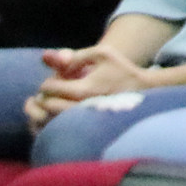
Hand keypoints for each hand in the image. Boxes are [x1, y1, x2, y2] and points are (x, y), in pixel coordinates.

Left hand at [23, 45, 149, 131]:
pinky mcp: (86, 131)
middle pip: (46, 107)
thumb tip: (50, 58)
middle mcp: (80, 109)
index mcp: (83, 89)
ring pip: (50, 122)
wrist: (143, 92)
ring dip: (45, 112)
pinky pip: (59, 131)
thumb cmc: (121, 70)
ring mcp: (83, 122)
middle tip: (49, 94)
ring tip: (52, 105)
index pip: (50, 88)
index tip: (55, 81)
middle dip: (43, 98)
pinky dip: (52, 124)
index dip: (48, 82)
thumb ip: (76, 55)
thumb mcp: (102, 54)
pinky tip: (58, 116)